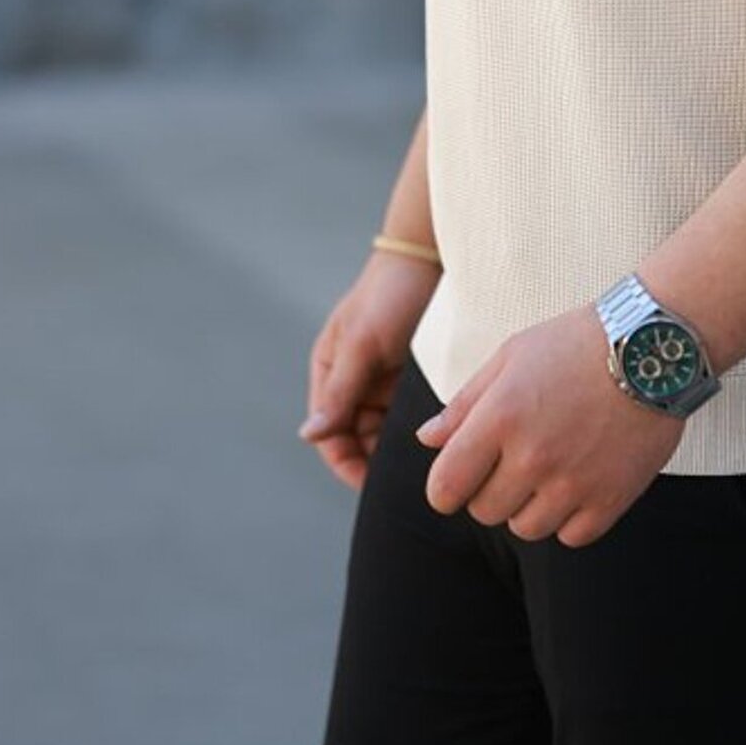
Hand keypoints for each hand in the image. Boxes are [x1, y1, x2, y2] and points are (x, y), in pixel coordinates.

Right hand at [300, 250, 441, 488]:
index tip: (376, 484)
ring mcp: (384, 383)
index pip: (331, 437)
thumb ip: (339, 392)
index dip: (348, 464)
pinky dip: (419, 431)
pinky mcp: (412, 379)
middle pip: (359, 441)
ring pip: (387, 433)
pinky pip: (410, 417)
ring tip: (426, 461)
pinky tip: (437, 440)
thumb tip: (308, 436)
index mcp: (330, 375)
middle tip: (409, 477)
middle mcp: (354, 384)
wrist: (432, 260)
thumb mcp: (362, 344)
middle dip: (377, 461)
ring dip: (401, 448)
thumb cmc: (389, 297)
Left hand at [414, 304, 684, 547]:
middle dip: (490, 490)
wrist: (652, 345)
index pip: (445, 488)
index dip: (446, 487)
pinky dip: (571, 517)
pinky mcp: (610, 499)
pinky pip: (572, 536)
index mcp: (500, 417)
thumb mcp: (511, 356)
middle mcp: (533, 456)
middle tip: (516, 457)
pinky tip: (580, 480)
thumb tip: (427, 440)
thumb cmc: (575, 343)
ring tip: (551, 466)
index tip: (461, 476)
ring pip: (526, 529)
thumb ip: (465, 403)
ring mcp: (573, 482)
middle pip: (485, 511)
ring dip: (530, 505)